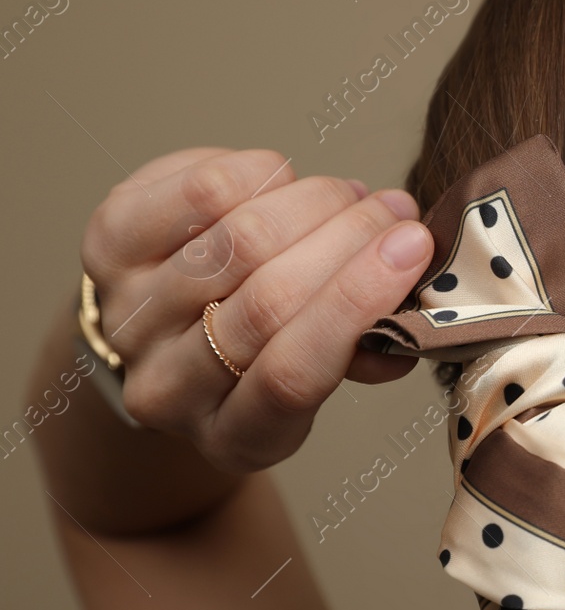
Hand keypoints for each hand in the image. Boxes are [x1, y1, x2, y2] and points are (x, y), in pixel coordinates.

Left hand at [81, 147, 434, 471]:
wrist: (167, 337)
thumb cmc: (263, 354)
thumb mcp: (320, 380)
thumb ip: (363, 350)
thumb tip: (410, 305)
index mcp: (236, 435)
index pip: (293, 375)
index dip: (356, 303)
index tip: (412, 248)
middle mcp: (169, 385)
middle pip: (268, 301)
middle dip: (349, 241)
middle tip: (396, 213)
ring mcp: (131, 316)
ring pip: (236, 243)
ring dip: (314, 203)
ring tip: (352, 195)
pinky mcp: (106, 247)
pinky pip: (193, 192)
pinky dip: (256, 174)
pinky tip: (285, 180)